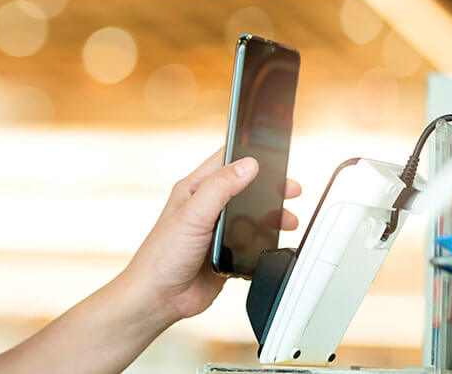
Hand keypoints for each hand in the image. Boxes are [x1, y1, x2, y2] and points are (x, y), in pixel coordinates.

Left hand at [118, 149, 300, 324]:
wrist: (160, 298)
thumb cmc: (162, 255)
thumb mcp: (193, 215)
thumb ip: (219, 188)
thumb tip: (248, 165)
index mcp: (194, 190)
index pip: (224, 162)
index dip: (249, 155)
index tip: (274, 154)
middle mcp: (206, 208)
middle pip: (245, 189)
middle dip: (269, 189)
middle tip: (291, 190)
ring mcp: (217, 231)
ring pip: (252, 217)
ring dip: (271, 218)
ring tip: (288, 221)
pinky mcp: (226, 254)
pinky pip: (253, 243)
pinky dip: (265, 243)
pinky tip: (273, 245)